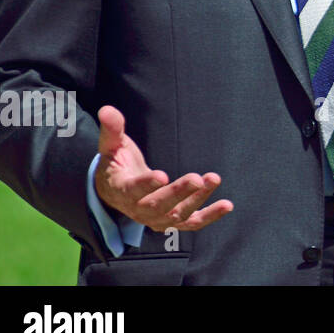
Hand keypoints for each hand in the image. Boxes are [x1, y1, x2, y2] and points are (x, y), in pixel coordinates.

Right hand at [94, 105, 232, 231]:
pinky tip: (227, 205)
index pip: (133, 190)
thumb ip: (112, 130)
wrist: (116, 192)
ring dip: (198, 199)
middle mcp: (138, 209)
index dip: (147, 184)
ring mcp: (155, 218)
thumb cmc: (116, 164)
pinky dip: (209, 216)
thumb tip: (107, 109)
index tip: (162, 175)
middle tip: (196, 178)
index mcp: (122, 190)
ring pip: (177, 214)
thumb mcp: (112, 146)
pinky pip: (191, 222)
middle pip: (158, 205)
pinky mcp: (172, 221)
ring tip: (213, 179)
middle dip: (178, 192)